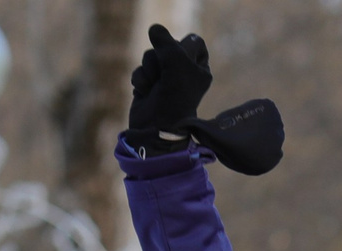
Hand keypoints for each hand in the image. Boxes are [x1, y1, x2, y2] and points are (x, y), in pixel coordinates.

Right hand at [124, 24, 284, 174]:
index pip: (194, 42)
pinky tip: (145, 93)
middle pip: (168, 46)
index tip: (180, 61)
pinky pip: (140, 70)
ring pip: (151, 56)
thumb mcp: (175, 63)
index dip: (183, 47)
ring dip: (150, 71)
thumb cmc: (174, 98)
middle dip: (161, 59)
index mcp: (200, 69)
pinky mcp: (149, 86)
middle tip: (166, 76)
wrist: (157, 129)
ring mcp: (166, 80)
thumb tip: (154, 29)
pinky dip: (141, 80)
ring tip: (155, 87)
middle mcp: (185, 73)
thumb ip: (166, 41)